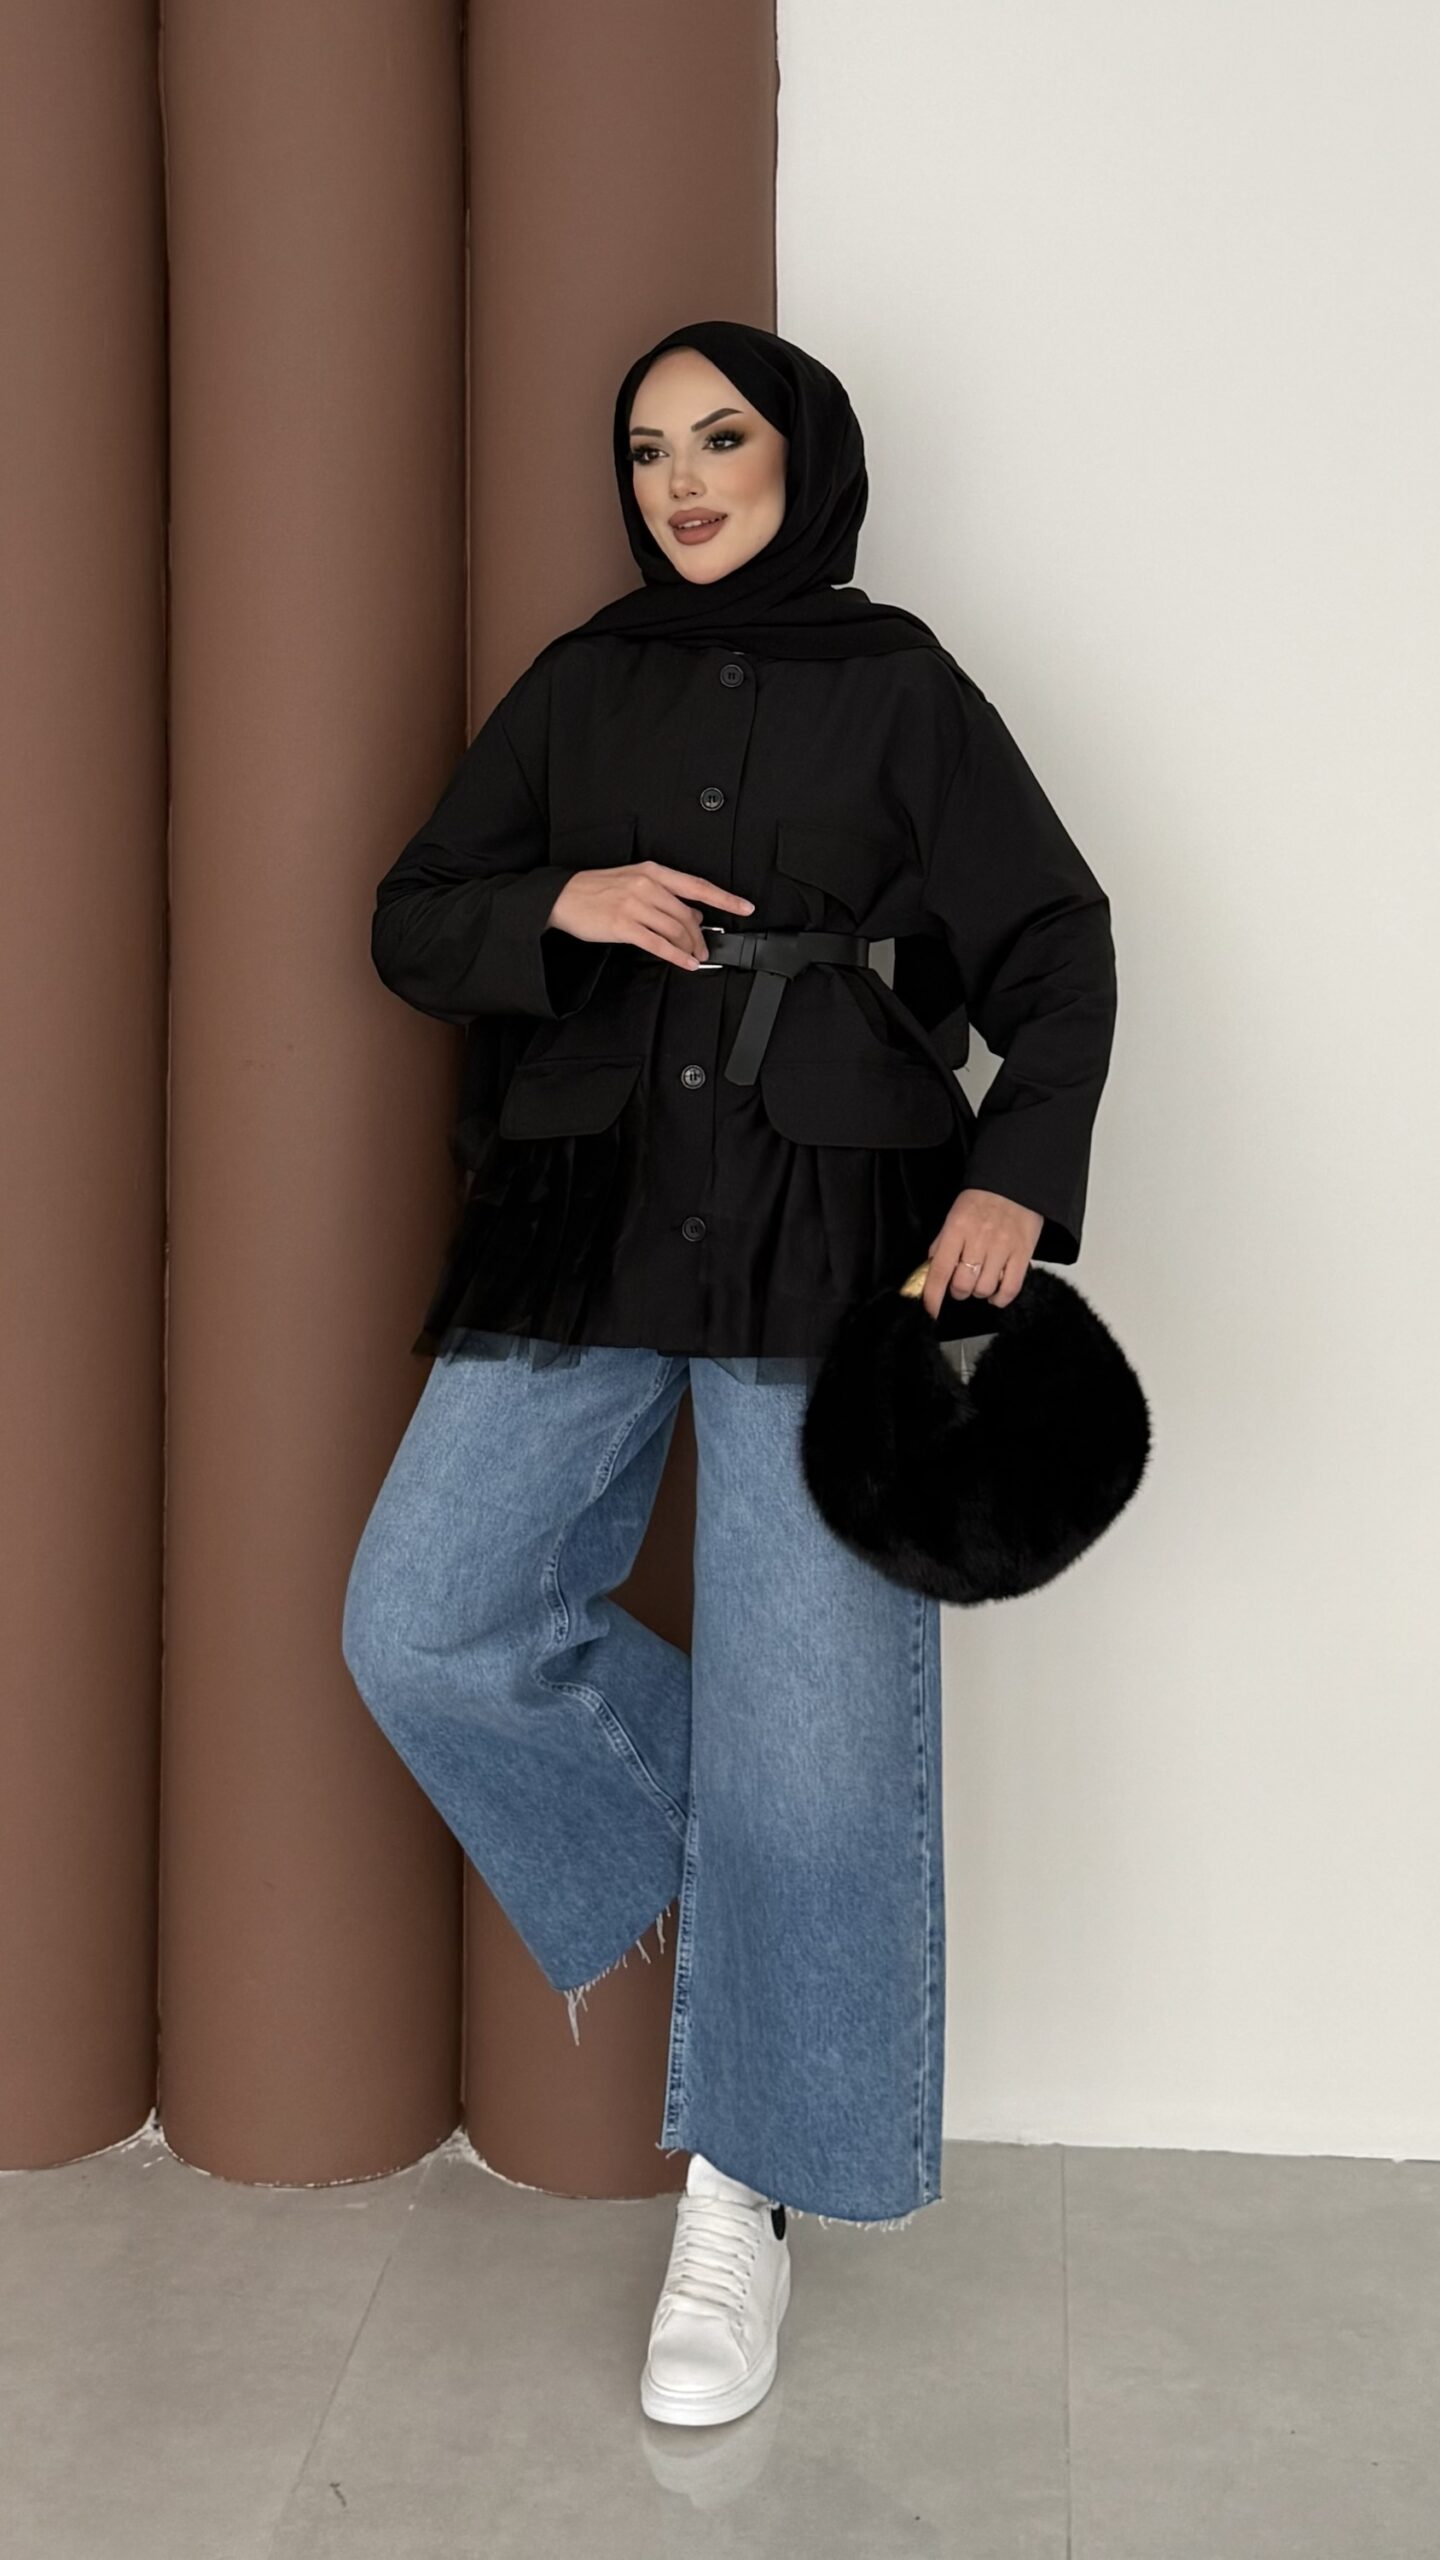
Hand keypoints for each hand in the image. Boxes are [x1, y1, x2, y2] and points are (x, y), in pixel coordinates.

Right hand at [546, 861, 753, 969]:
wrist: (563, 896)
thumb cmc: (598, 889)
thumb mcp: (635, 883)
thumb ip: (665, 895)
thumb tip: (694, 911)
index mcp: (653, 871)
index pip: (697, 885)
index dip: (725, 898)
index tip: (745, 907)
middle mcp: (647, 885)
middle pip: (687, 914)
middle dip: (701, 935)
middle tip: (706, 949)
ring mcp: (634, 905)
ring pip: (676, 930)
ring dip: (690, 948)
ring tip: (695, 957)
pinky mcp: (623, 926)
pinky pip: (658, 945)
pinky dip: (676, 957)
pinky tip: (686, 963)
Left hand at [923, 1188, 1043, 1319]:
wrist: (1016, 1183)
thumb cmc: (982, 1200)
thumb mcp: (954, 1215)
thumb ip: (942, 1243)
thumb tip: (932, 1271)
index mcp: (957, 1229)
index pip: (940, 1271)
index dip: (932, 1296)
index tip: (930, 1310)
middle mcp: (979, 1240)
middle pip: (962, 1285)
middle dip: (958, 1290)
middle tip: (961, 1283)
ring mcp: (1003, 1248)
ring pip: (984, 1289)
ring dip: (978, 1292)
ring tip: (980, 1281)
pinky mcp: (1023, 1254)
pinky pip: (1010, 1289)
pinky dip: (1000, 1298)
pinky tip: (995, 1294)